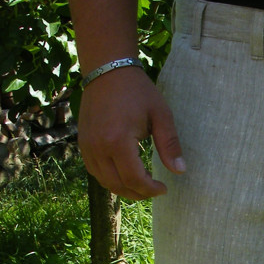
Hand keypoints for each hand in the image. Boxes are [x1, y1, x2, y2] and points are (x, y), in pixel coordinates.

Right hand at [78, 66, 184, 199]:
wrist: (107, 69)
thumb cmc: (137, 90)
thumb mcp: (161, 115)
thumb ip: (170, 145)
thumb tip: (180, 171)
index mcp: (118, 141)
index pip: (134, 179)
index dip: (150, 189)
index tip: (164, 188)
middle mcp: (98, 147)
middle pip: (118, 185)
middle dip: (138, 193)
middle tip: (154, 190)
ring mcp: (87, 146)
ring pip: (104, 181)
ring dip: (124, 188)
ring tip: (142, 186)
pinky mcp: (83, 143)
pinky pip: (94, 171)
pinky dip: (110, 178)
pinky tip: (125, 175)